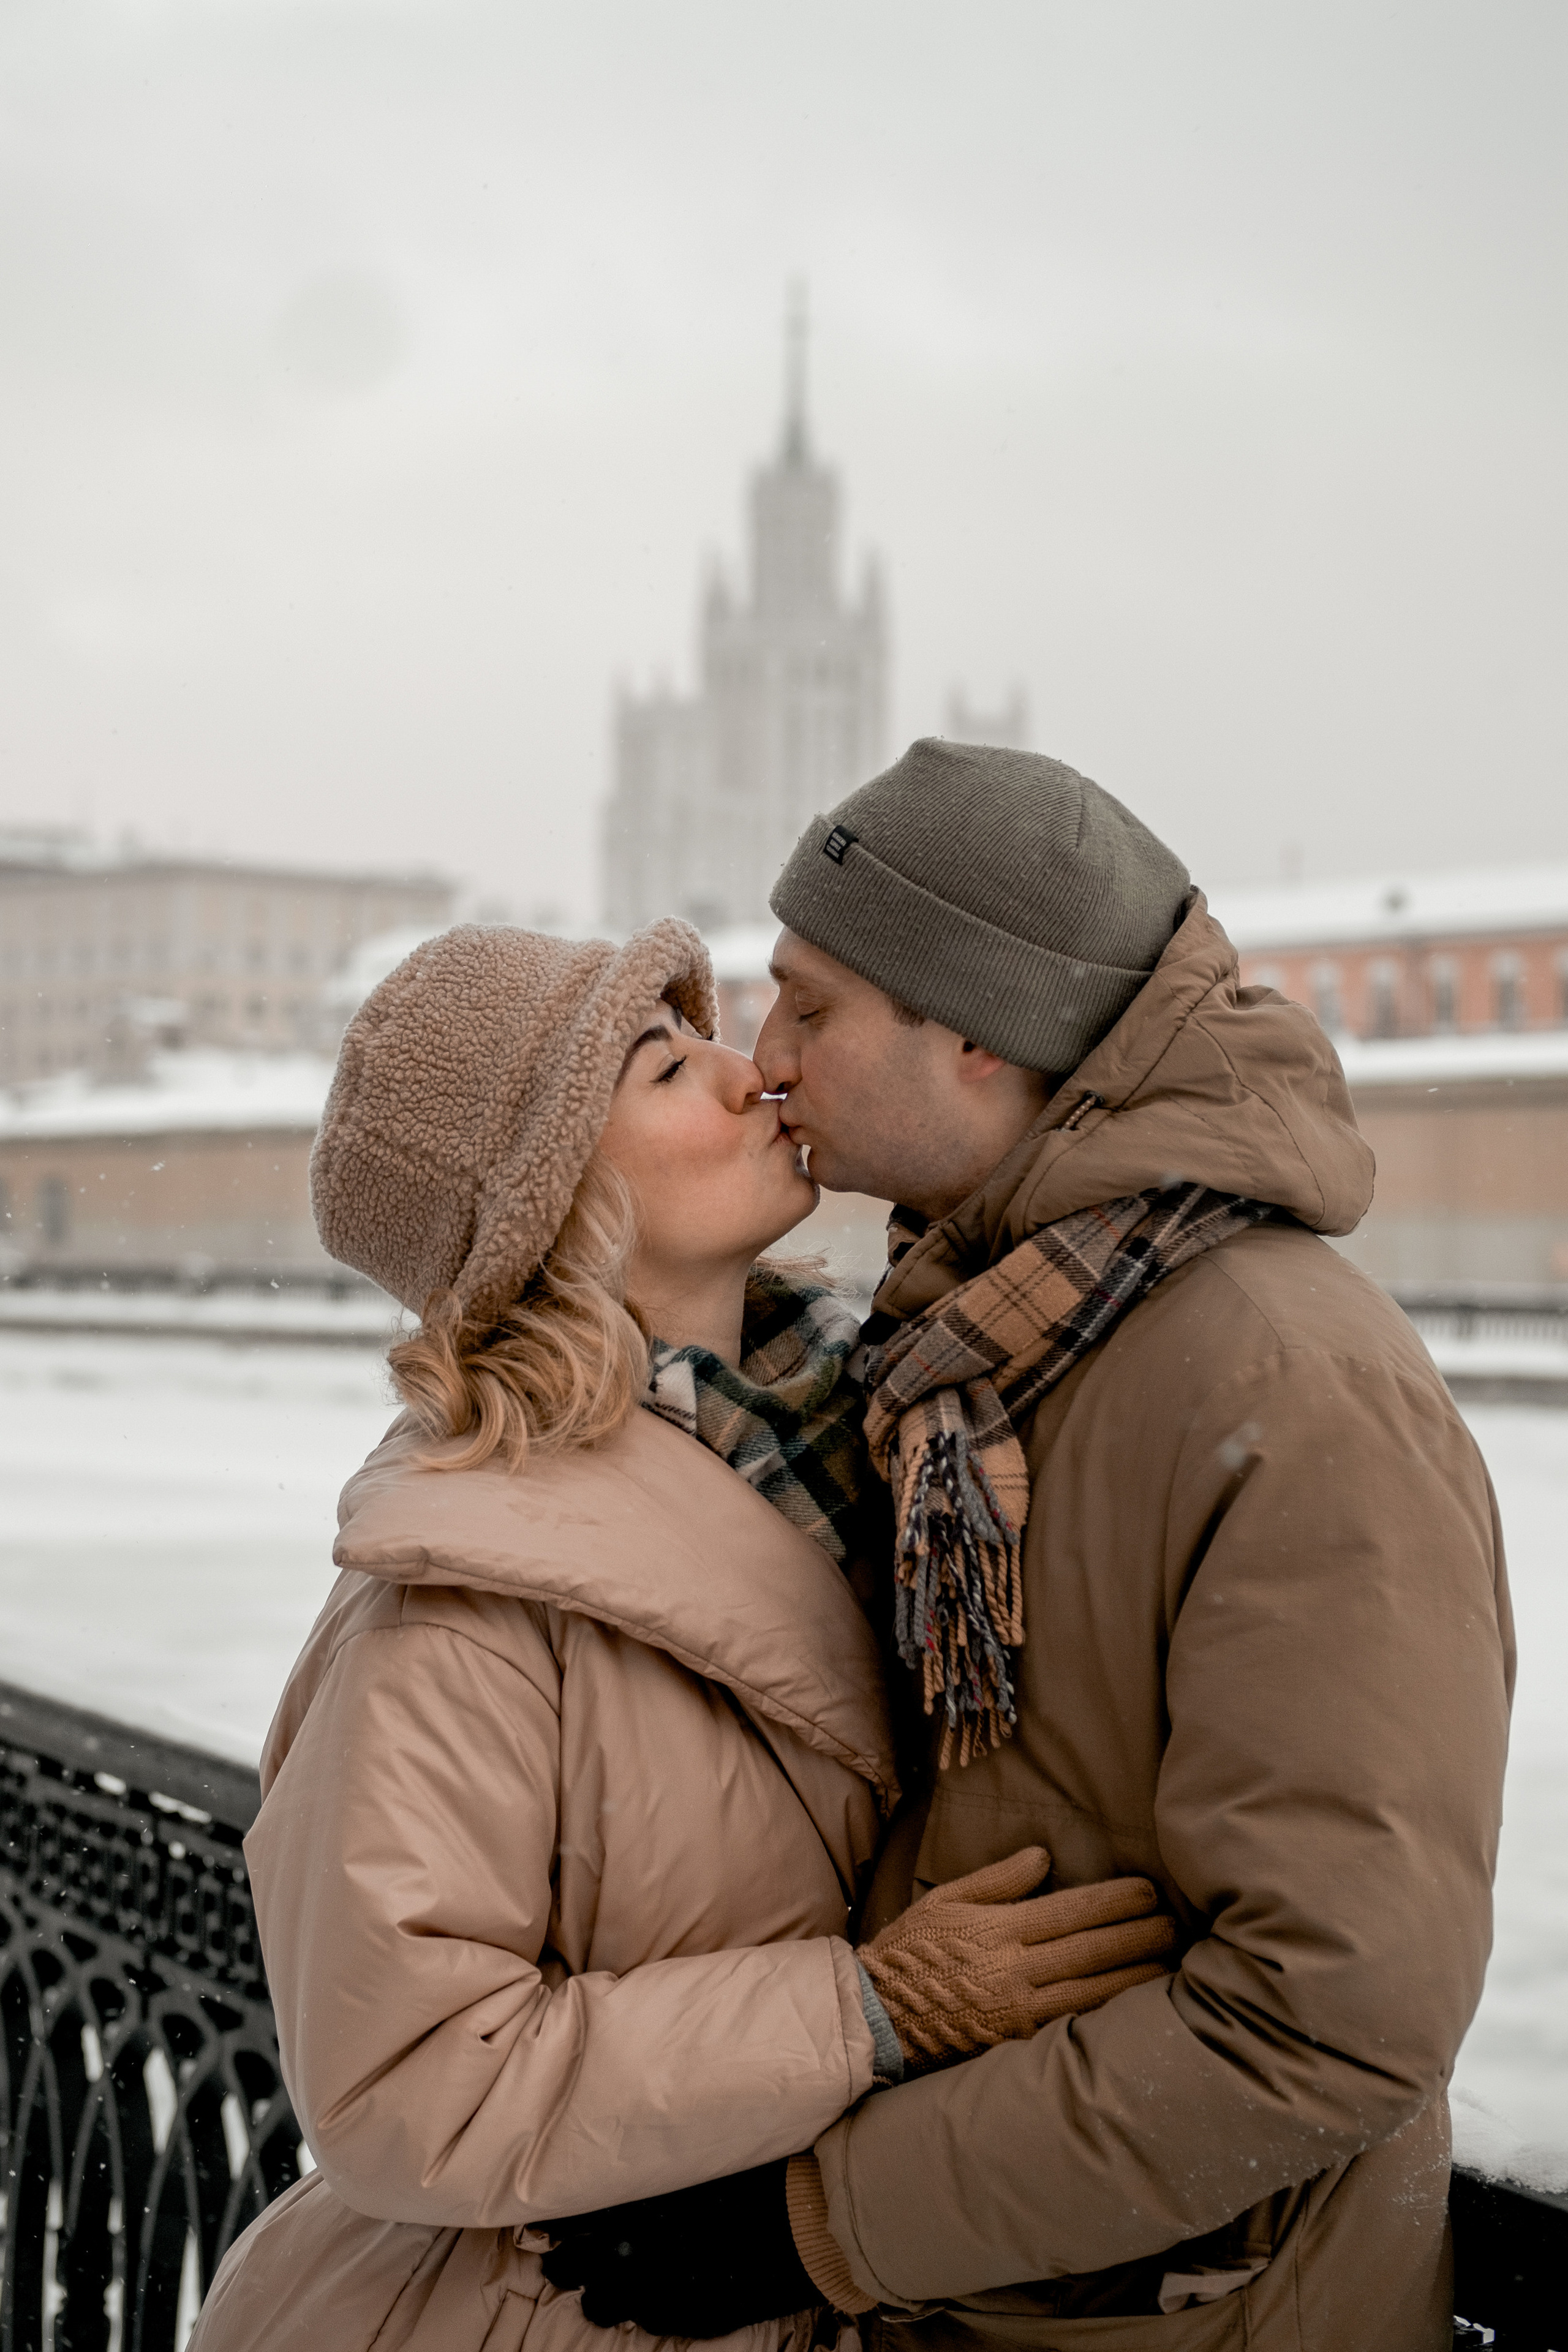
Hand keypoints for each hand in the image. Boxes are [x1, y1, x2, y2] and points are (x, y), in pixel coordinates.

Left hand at [541, 2157, 813, 2338]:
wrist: (801, 2221)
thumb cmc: (751, 2176)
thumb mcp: (693, 2163)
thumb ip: (649, 2176)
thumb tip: (620, 2180)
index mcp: (632, 2204)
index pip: (570, 2219)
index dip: (556, 2225)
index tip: (551, 2225)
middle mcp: (634, 2251)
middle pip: (572, 2268)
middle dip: (563, 2265)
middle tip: (560, 2264)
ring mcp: (658, 2290)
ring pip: (600, 2305)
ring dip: (598, 2296)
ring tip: (599, 2291)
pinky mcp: (685, 2317)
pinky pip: (647, 2319)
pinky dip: (644, 2309)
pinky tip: (650, 2300)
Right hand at [858, 1844, 1176, 2071]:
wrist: (878, 2015)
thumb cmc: (911, 1950)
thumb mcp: (945, 1900)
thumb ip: (996, 1879)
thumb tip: (1043, 1857)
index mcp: (998, 1930)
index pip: (1071, 1911)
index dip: (1115, 1901)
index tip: (1149, 1891)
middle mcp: (1014, 1970)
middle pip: (1091, 1950)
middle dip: (1138, 1936)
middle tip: (1175, 1925)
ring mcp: (1018, 2011)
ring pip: (1092, 1992)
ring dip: (1135, 1977)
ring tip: (1170, 1964)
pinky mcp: (1017, 2042)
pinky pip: (1073, 2025)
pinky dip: (1108, 2014)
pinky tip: (1134, 2006)